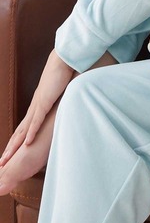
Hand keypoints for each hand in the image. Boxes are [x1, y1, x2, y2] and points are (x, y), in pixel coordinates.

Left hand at [0, 49, 74, 166]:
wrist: (64, 59)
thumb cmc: (66, 72)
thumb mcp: (64, 90)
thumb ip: (64, 98)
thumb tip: (69, 102)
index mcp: (39, 103)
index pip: (25, 126)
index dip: (18, 140)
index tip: (12, 151)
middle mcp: (35, 106)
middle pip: (19, 131)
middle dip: (10, 148)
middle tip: (2, 163)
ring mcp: (38, 104)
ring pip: (23, 130)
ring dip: (14, 146)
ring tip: (6, 160)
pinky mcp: (44, 102)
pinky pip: (36, 121)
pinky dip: (31, 134)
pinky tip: (27, 144)